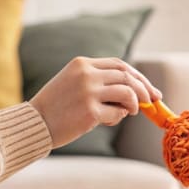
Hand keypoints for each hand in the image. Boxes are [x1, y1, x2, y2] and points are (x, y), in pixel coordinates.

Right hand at [29, 57, 162, 148]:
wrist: (35, 124)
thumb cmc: (57, 107)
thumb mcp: (75, 84)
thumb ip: (100, 82)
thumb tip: (135, 93)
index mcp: (82, 64)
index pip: (119, 65)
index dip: (138, 77)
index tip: (150, 89)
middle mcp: (86, 74)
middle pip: (127, 76)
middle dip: (145, 89)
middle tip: (153, 101)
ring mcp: (88, 92)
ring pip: (127, 92)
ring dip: (134, 104)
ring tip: (129, 112)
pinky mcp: (90, 111)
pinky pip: (117, 113)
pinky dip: (119, 117)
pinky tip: (108, 120)